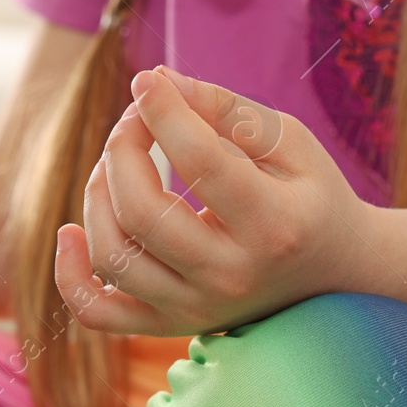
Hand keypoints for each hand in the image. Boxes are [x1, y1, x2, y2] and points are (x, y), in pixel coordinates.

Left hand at [54, 67, 375, 335]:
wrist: (336, 272)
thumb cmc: (308, 194)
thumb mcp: (288, 141)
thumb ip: (224, 109)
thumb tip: (157, 81)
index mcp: (274, 225)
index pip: (201, 161)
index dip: (163, 111)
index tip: (148, 82)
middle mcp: (233, 277)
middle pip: (142, 213)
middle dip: (122, 149)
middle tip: (134, 119)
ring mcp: (198, 309)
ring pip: (113, 257)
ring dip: (98, 194)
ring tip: (116, 162)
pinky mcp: (172, 325)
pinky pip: (98, 313)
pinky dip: (70, 275)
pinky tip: (71, 233)